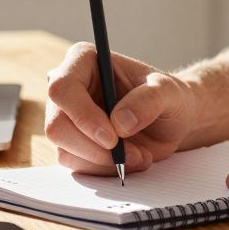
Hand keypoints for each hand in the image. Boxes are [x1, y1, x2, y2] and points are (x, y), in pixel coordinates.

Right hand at [45, 42, 199, 175]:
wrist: (171, 121)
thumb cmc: (168, 98)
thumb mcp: (168, 92)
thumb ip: (148, 101)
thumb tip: (119, 122)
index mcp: (84, 60)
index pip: (62, 88)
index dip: (82, 116)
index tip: (112, 138)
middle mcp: (69, 88)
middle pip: (57, 125)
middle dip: (95, 148)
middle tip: (130, 154)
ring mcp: (67, 117)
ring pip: (65, 149)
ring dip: (105, 161)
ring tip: (140, 155)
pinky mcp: (72, 142)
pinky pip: (77, 164)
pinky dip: (105, 169)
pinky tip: (130, 159)